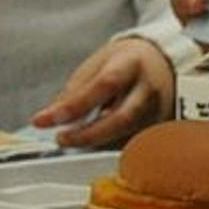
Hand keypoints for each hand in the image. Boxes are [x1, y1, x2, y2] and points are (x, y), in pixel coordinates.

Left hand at [31, 38, 174, 147]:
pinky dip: (110, 145)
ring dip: (97, 142)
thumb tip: (51, 118)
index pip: (103, 86)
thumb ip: (75, 91)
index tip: (43, 120)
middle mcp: (150, 89)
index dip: (73, 106)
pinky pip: (133, 142)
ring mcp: (161, 111)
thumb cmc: (125, 64)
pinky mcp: (162, 128)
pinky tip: (98, 140)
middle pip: (121, 118)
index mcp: (131, 65)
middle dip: (87, 134)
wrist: (166, 64)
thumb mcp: (97, 65)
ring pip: (128, 136)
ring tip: (75, 138)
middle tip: (61, 138)